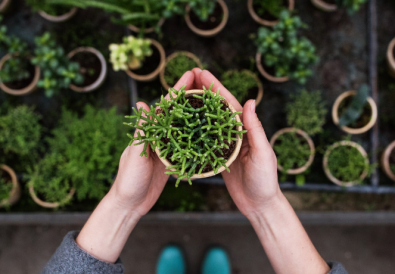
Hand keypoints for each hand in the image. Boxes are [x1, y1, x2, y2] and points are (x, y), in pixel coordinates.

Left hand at [110, 69, 202, 216]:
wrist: (129, 203)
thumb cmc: (128, 179)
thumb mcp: (135, 154)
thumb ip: (142, 132)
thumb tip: (142, 104)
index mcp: (149, 132)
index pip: (165, 106)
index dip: (178, 90)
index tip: (190, 74)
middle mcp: (159, 137)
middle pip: (177, 113)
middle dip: (190, 97)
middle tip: (206, 84)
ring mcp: (166, 148)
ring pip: (184, 128)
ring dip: (195, 116)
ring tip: (212, 105)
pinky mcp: (171, 161)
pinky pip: (186, 146)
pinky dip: (195, 138)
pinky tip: (207, 134)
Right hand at [195, 70, 280, 218]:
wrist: (259, 204)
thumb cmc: (265, 180)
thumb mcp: (262, 153)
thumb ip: (254, 129)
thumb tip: (249, 101)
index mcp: (246, 129)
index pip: (229, 103)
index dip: (215, 87)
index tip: (202, 72)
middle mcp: (234, 133)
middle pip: (216, 108)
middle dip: (203, 91)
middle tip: (188, 76)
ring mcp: (225, 144)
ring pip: (208, 122)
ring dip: (197, 108)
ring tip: (181, 96)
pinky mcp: (218, 156)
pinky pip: (204, 139)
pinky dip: (195, 130)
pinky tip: (183, 125)